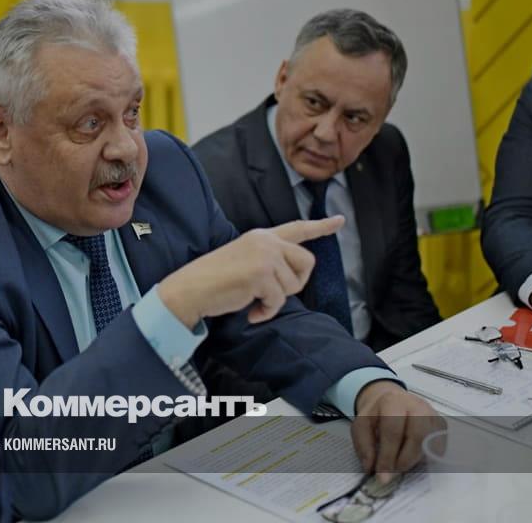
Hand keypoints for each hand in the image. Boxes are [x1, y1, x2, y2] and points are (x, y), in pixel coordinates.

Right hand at [159, 216, 344, 327]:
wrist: (191, 289)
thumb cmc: (215, 280)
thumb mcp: (245, 260)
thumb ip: (269, 261)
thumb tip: (292, 278)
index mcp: (262, 236)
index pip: (297, 228)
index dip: (321, 226)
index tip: (340, 220)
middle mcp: (266, 241)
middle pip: (307, 262)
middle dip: (296, 282)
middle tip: (273, 293)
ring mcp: (265, 256)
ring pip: (293, 285)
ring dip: (275, 300)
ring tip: (253, 299)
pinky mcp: (262, 274)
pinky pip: (279, 301)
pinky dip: (266, 312)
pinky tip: (250, 311)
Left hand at [351, 381, 444, 483]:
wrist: (391, 400)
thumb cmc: (376, 415)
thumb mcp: (362, 426)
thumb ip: (364, 446)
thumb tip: (371, 468)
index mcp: (393, 402)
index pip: (393, 431)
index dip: (387, 456)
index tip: (382, 476)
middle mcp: (416, 405)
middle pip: (418, 435)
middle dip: (405, 459)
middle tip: (394, 472)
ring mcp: (432, 414)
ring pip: (431, 442)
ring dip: (416, 459)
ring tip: (401, 464)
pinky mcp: (440, 424)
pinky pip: (439, 445)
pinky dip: (427, 457)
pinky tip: (413, 458)